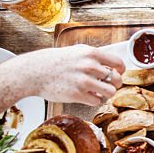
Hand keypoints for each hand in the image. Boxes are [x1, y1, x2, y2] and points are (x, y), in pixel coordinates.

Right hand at [9, 44, 125, 104]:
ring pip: (110, 92)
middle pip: (116, 79)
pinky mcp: (77, 94)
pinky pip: (97, 101)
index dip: (121, 70)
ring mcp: (83, 81)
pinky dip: (94, 100)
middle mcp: (89, 66)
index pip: (118, 63)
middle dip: (114, 84)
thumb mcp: (75, 51)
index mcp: (90, 53)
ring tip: (98, 91)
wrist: (33, 72)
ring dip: (106, 93)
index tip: (118, 73)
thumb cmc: (54, 61)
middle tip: (107, 85)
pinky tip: (87, 95)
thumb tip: (112, 64)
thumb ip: (93, 56)